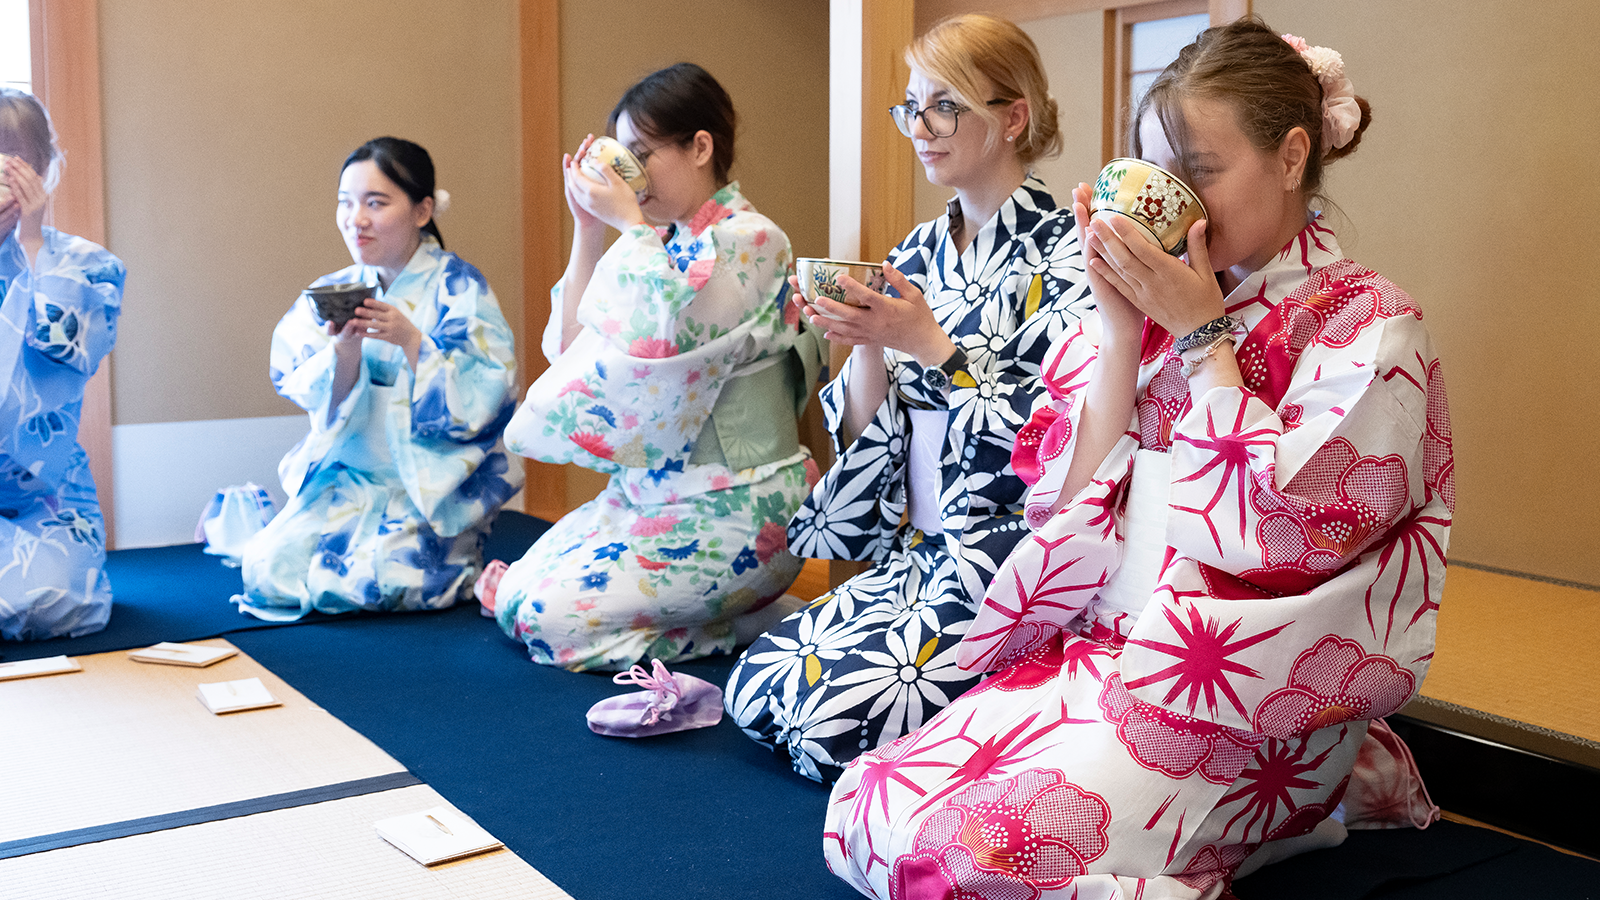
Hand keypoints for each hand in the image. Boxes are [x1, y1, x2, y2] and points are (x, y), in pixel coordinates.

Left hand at [2, 155, 47, 245]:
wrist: (31, 236)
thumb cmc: (29, 219)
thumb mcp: (33, 203)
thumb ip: (34, 191)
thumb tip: (37, 176)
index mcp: (44, 195)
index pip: (35, 177)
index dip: (26, 166)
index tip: (16, 158)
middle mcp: (42, 199)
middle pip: (31, 179)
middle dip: (20, 168)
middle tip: (10, 160)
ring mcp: (36, 205)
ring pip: (27, 185)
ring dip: (16, 174)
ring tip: (8, 166)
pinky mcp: (28, 211)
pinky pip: (21, 195)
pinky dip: (15, 186)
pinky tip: (10, 179)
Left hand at [348, 298, 422, 367]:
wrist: (411, 336)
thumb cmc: (400, 322)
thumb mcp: (395, 313)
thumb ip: (383, 309)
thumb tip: (369, 302)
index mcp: (394, 310)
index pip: (382, 305)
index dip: (373, 303)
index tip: (364, 301)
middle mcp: (393, 319)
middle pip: (377, 315)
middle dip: (366, 312)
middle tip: (356, 310)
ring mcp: (390, 328)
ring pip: (375, 325)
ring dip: (363, 323)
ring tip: (354, 321)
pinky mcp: (388, 337)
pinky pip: (375, 336)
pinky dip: (367, 334)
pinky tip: (359, 333)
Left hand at [563, 134, 645, 232]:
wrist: (629, 222)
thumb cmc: (626, 201)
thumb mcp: (618, 182)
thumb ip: (605, 170)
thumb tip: (595, 161)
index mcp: (591, 191)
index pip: (577, 177)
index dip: (574, 168)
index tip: (574, 161)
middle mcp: (587, 199)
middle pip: (573, 186)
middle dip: (570, 176)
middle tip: (571, 167)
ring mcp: (589, 207)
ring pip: (575, 193)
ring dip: (572, 184)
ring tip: (574, 177)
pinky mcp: (593, 211)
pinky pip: (580, 200)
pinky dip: (577, 192)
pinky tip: (582, 190)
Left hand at [799, 263, 953, 365]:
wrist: (923, 342)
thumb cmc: (920, 316)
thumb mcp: (914, 295)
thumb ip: (898, 280)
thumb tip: (885, 264)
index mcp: (887, 308)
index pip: (867, 296)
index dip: (853, 287)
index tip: (840, 277)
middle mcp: (876, 322)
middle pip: (850, 315)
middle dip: (832, 308)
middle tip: (816, 299)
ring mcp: (871, 334)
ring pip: (846, 329)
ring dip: (828, 323)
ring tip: (811, 317)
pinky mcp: (871, 341)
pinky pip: (851, 341)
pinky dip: (838, 338)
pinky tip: (826, 333)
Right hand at [1072, 183, 1143, 344]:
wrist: (1125, 329)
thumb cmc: (1136, 303)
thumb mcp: (1142, 275)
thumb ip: (1148, 253)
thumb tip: (1169, 232)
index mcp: (1111, 258)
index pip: (1103, 227)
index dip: (1097, 207)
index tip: (1095, 186)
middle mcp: (1100, 262)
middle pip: (1090, 229)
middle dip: (1085, 208)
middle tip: (1079, 186)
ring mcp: (1097, 273)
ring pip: (1089, 243)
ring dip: (1083, 224)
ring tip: (1079, 203)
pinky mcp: (1100, 285)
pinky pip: (1094, 265)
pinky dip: (1090, 251)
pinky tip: (1088, 236)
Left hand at [1083, 199, 1223, 338]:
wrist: (1198, 334)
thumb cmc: (1206, 301)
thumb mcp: (1206, 273)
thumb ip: (1198, 246)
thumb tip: (1199, 220)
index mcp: (1169, 273)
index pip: (1144, 250)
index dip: (1128, 234)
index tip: (1115, 217)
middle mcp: (1152, 283)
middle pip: (1125, 259)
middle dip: (1108, 239)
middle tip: (1094, 221)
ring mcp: (1142, 293)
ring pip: (1118, 270)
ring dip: (1102, 252)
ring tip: (1089, 235)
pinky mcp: (1138, 301)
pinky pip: (1118, 285)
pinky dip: (1105, 272)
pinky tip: (1093, 261)